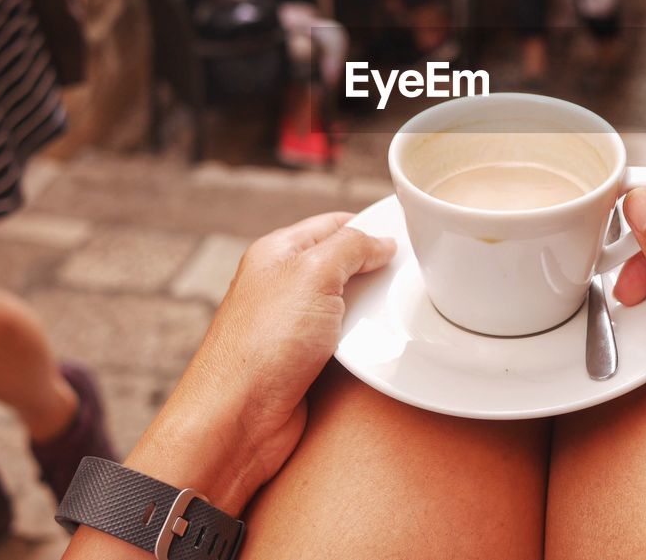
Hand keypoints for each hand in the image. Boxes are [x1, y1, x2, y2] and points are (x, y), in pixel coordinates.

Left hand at [123, 213, 395, 513]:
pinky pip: (343, 343)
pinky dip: (363, 343)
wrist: (237, 420)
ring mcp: (291, 326)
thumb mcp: (314, 272)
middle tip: (407, 275)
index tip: (405, 235)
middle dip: (374, 271)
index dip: (369, 227)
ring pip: (345, 306)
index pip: (333, 225)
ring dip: (370, 311)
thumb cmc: (263, 344)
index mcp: (277, 252)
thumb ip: (351, 247)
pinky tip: (378, 346)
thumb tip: (380, 243)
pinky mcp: (302, 363)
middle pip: (342, 265)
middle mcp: (281, 286)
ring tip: (395, 311)